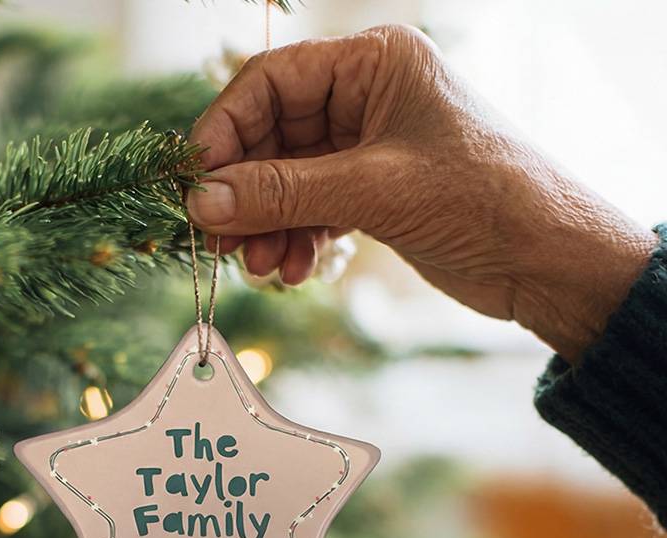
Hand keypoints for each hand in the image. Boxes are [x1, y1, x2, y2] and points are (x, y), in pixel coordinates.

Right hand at [188, 25, 656, 361]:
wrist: (546, 260)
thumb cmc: (482, 199)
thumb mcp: (373, 190)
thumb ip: (283, 194)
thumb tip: (202, 202)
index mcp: (374, 64)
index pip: (271, 82)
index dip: (225, 132)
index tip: (196, 184)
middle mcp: (367, 98)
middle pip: (271, 137)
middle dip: (245, 192)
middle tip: (219, 239)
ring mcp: (367, 148)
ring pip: (286, 181)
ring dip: (265, 225)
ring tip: (259, 266)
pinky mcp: (371, 194)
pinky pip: (309, 211)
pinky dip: (294, 240)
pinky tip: (291, 270)